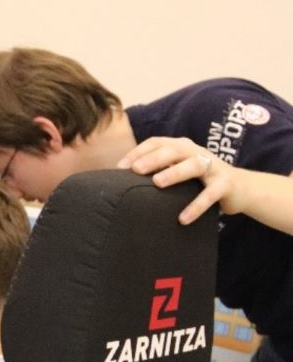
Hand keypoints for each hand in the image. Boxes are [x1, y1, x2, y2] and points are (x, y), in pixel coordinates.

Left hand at [117, 136, 235, 224]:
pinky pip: (210, 194)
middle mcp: (197, 153)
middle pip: (174, 150)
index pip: (158, 143)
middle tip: (136, 170)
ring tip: (157, 183)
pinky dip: (196, 205)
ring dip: (174, 173)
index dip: (139, 152)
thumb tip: (122, 182)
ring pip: (193, 166)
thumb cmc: (200, 180)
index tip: (121, 167)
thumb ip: (158, 171)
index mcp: (182, 147)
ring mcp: (213, 167)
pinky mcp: (225, 184)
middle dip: (154, 158)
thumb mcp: (179, 171)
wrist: (240, 188)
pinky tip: (183, 218)